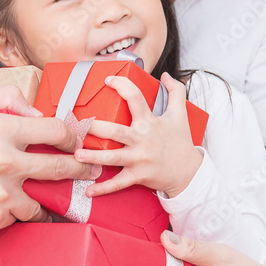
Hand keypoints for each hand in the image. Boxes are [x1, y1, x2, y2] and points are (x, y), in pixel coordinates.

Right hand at [0, 84, 103, 249]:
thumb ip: (6, 96)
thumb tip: (37, 111)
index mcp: (2, 129)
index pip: (57, 132)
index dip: (71, 137)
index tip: (75, 142)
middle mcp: (4, 162)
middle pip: (61, 168)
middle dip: (78, 169)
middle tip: (85, 169)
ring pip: (41, 198)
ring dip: (44, 195)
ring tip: (44, 192)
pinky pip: (17, 216)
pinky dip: (14, 211)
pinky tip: (4, 203)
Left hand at [74, 73, 201, 196]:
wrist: (189, 172)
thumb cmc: (181, 142)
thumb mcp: (181, 114)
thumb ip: (176, 91)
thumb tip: (166, 75)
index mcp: (150, 122)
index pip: (135, 98)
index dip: (122, 86)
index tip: (108, 80)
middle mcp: (142, 140)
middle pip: (116, 131)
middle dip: (96, 128)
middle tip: (79, 124)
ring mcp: (139, 159)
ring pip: (113, 157)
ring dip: (93, 157)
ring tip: (76, 154)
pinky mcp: (138, 176)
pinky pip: (118, 183)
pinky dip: (103, 188)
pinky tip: (89, 190)